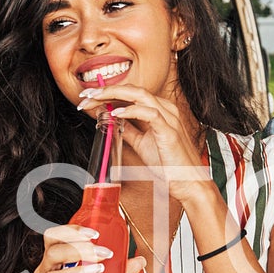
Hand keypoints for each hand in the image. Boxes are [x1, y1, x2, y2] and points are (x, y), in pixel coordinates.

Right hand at [24, 225, 140, 272]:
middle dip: (81, 250)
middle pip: (54, 252)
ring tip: (97, 272)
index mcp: (56, 258)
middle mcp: (46, 270)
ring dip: (77, 272)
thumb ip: (115, 272)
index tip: (95, 235)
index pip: (55, 235)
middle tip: (104, 254)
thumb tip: (140, 261)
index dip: (72, 231)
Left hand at [78, 84, 205, 184]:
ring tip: (95, 98)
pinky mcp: (170, 131)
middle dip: (106, 90)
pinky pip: (150, 113)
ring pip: (140, 95)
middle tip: (85, 94)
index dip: (107, 93)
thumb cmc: (170, 165)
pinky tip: (117, 112)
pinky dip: (132, 110)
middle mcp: (165, 109)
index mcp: (160, 110)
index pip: (130, 93)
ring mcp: (169, 118)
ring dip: (114, 95)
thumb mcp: (142, 144)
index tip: (88, 97)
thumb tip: (112, 121)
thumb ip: (129, 130)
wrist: (188, 183)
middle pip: (132, 89)